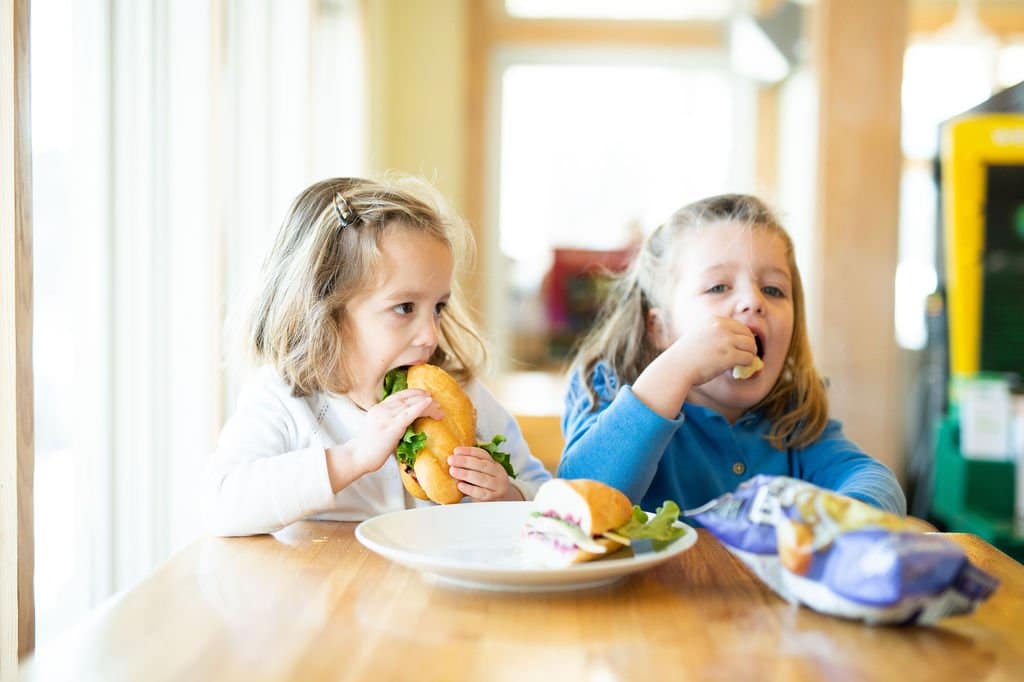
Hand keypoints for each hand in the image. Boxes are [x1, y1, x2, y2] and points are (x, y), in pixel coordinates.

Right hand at [327, 389, 441, 491]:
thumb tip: (406, 422)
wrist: (358, 457)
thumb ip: (391, 422)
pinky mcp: (391, 427)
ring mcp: (386, 417)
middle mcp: (382, 409)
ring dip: (427, 405)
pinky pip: (409, 414)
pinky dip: (420, 407)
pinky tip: (429, 403)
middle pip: (407, 399)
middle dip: (423, 398)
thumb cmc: (369, 448)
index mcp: (379, 408)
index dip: (413, 393)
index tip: (425, 394)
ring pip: (410, 405)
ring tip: (439, 408)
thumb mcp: (379, 428)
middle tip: (437, 402)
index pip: (399, 396)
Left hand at [447, 446, 522, 501]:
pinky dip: (469, 488)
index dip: (469, 451)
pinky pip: (480, 492)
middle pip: (482, 465)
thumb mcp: (484, 473)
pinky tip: (460, 485)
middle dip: (464, 461)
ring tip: (453, 471)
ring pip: (481, 478)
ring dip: (465, 473)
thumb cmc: (488, 487)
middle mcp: (498, 473)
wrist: (502, 501)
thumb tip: (453, 459)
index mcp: (494, 464)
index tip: (456, 451)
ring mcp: (497, 486)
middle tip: (451, 460)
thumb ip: (472, 467)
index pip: (482, 454)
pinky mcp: (492, 498)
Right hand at [668, 315, 756, 386]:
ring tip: (743, 362)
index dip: (743, 337)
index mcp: (714, 320)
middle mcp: (721, 327)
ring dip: (750, 355)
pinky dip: (747, 364)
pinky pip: (748, 358)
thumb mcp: (699, 336)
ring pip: (751, 346)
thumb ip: (716, 335)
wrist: (676, 367)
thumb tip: (736, 343)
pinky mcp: (729, 355)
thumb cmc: (685, 356)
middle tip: (747, 355)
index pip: (739, 326)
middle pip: (748, 334)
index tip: (742, 346)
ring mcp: (725, 340)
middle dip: (749, 345)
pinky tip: (740, 368)